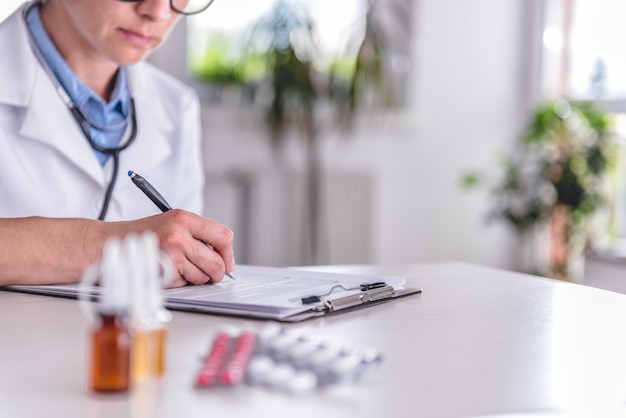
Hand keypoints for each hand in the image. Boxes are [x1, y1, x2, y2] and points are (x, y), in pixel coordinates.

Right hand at [116, 209, 234, 286]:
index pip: (223, 236)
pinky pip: (184, 284)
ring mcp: (170, 253)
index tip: (226, 262)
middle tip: (209, 274)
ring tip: (178, 268)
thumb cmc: (141, 236)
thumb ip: (197, 236)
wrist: (107, 245)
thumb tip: (225, 259)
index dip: (228, 253)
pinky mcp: (162, 271)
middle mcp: (179, 233)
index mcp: (184, 218)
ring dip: (195, 278)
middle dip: (216, 273)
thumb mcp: (171, 224)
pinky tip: (165, 272)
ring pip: (203, 276)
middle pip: (217, 262)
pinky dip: (178, 283)